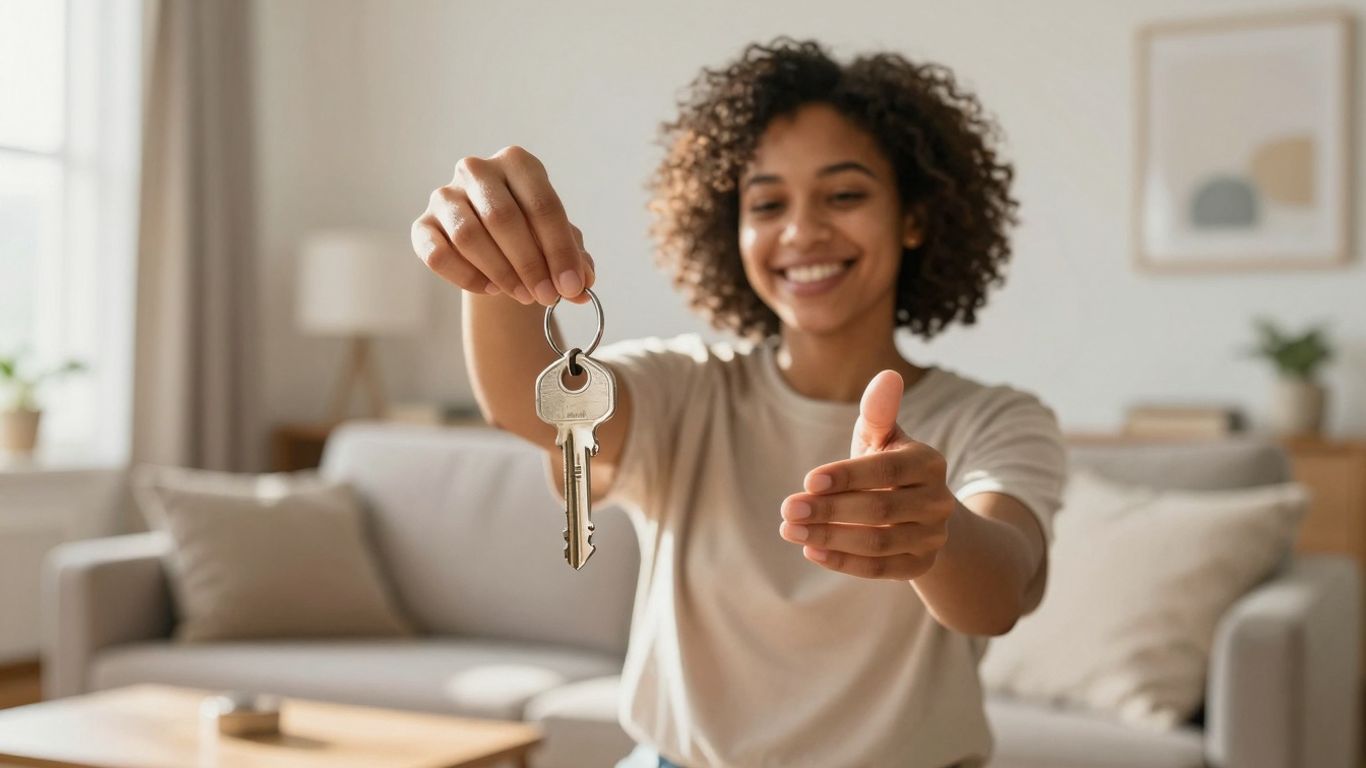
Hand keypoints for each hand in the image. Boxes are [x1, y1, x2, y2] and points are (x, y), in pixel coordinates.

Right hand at [410, 145, 595, 305]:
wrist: (494, 242)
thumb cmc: (532, 235)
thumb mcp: (559, 242)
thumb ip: (575, 260)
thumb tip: (583, 285)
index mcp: (517, 163)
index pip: (541, 204)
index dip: (559, 249)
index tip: (572, 286)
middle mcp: (477, 170)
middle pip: (503, 217)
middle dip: (530, 264)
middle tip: (547, 297)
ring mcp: (444, 195)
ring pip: (468, 236)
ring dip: (500, 272)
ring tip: (523, 295)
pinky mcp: (423, 225)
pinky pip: (438, 255)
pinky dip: (467, 277)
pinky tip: (491, 289)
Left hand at [778, 370, 954, 579]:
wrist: (917, 511)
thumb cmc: (886, 465)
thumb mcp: (881, 437)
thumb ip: (878, 412)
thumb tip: (887, 375)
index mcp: (929, 462)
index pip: (886, 470)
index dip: (847, 477)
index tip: (807, 481)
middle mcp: (938, 501)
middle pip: (880, 510)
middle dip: (829, 510)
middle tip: (787, 509)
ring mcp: (933, 537)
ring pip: (878, 542)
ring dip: (830, 537)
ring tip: (790, 530)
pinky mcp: (921, 565)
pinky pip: (881, 569)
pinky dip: (844, 561)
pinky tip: (811, 550)